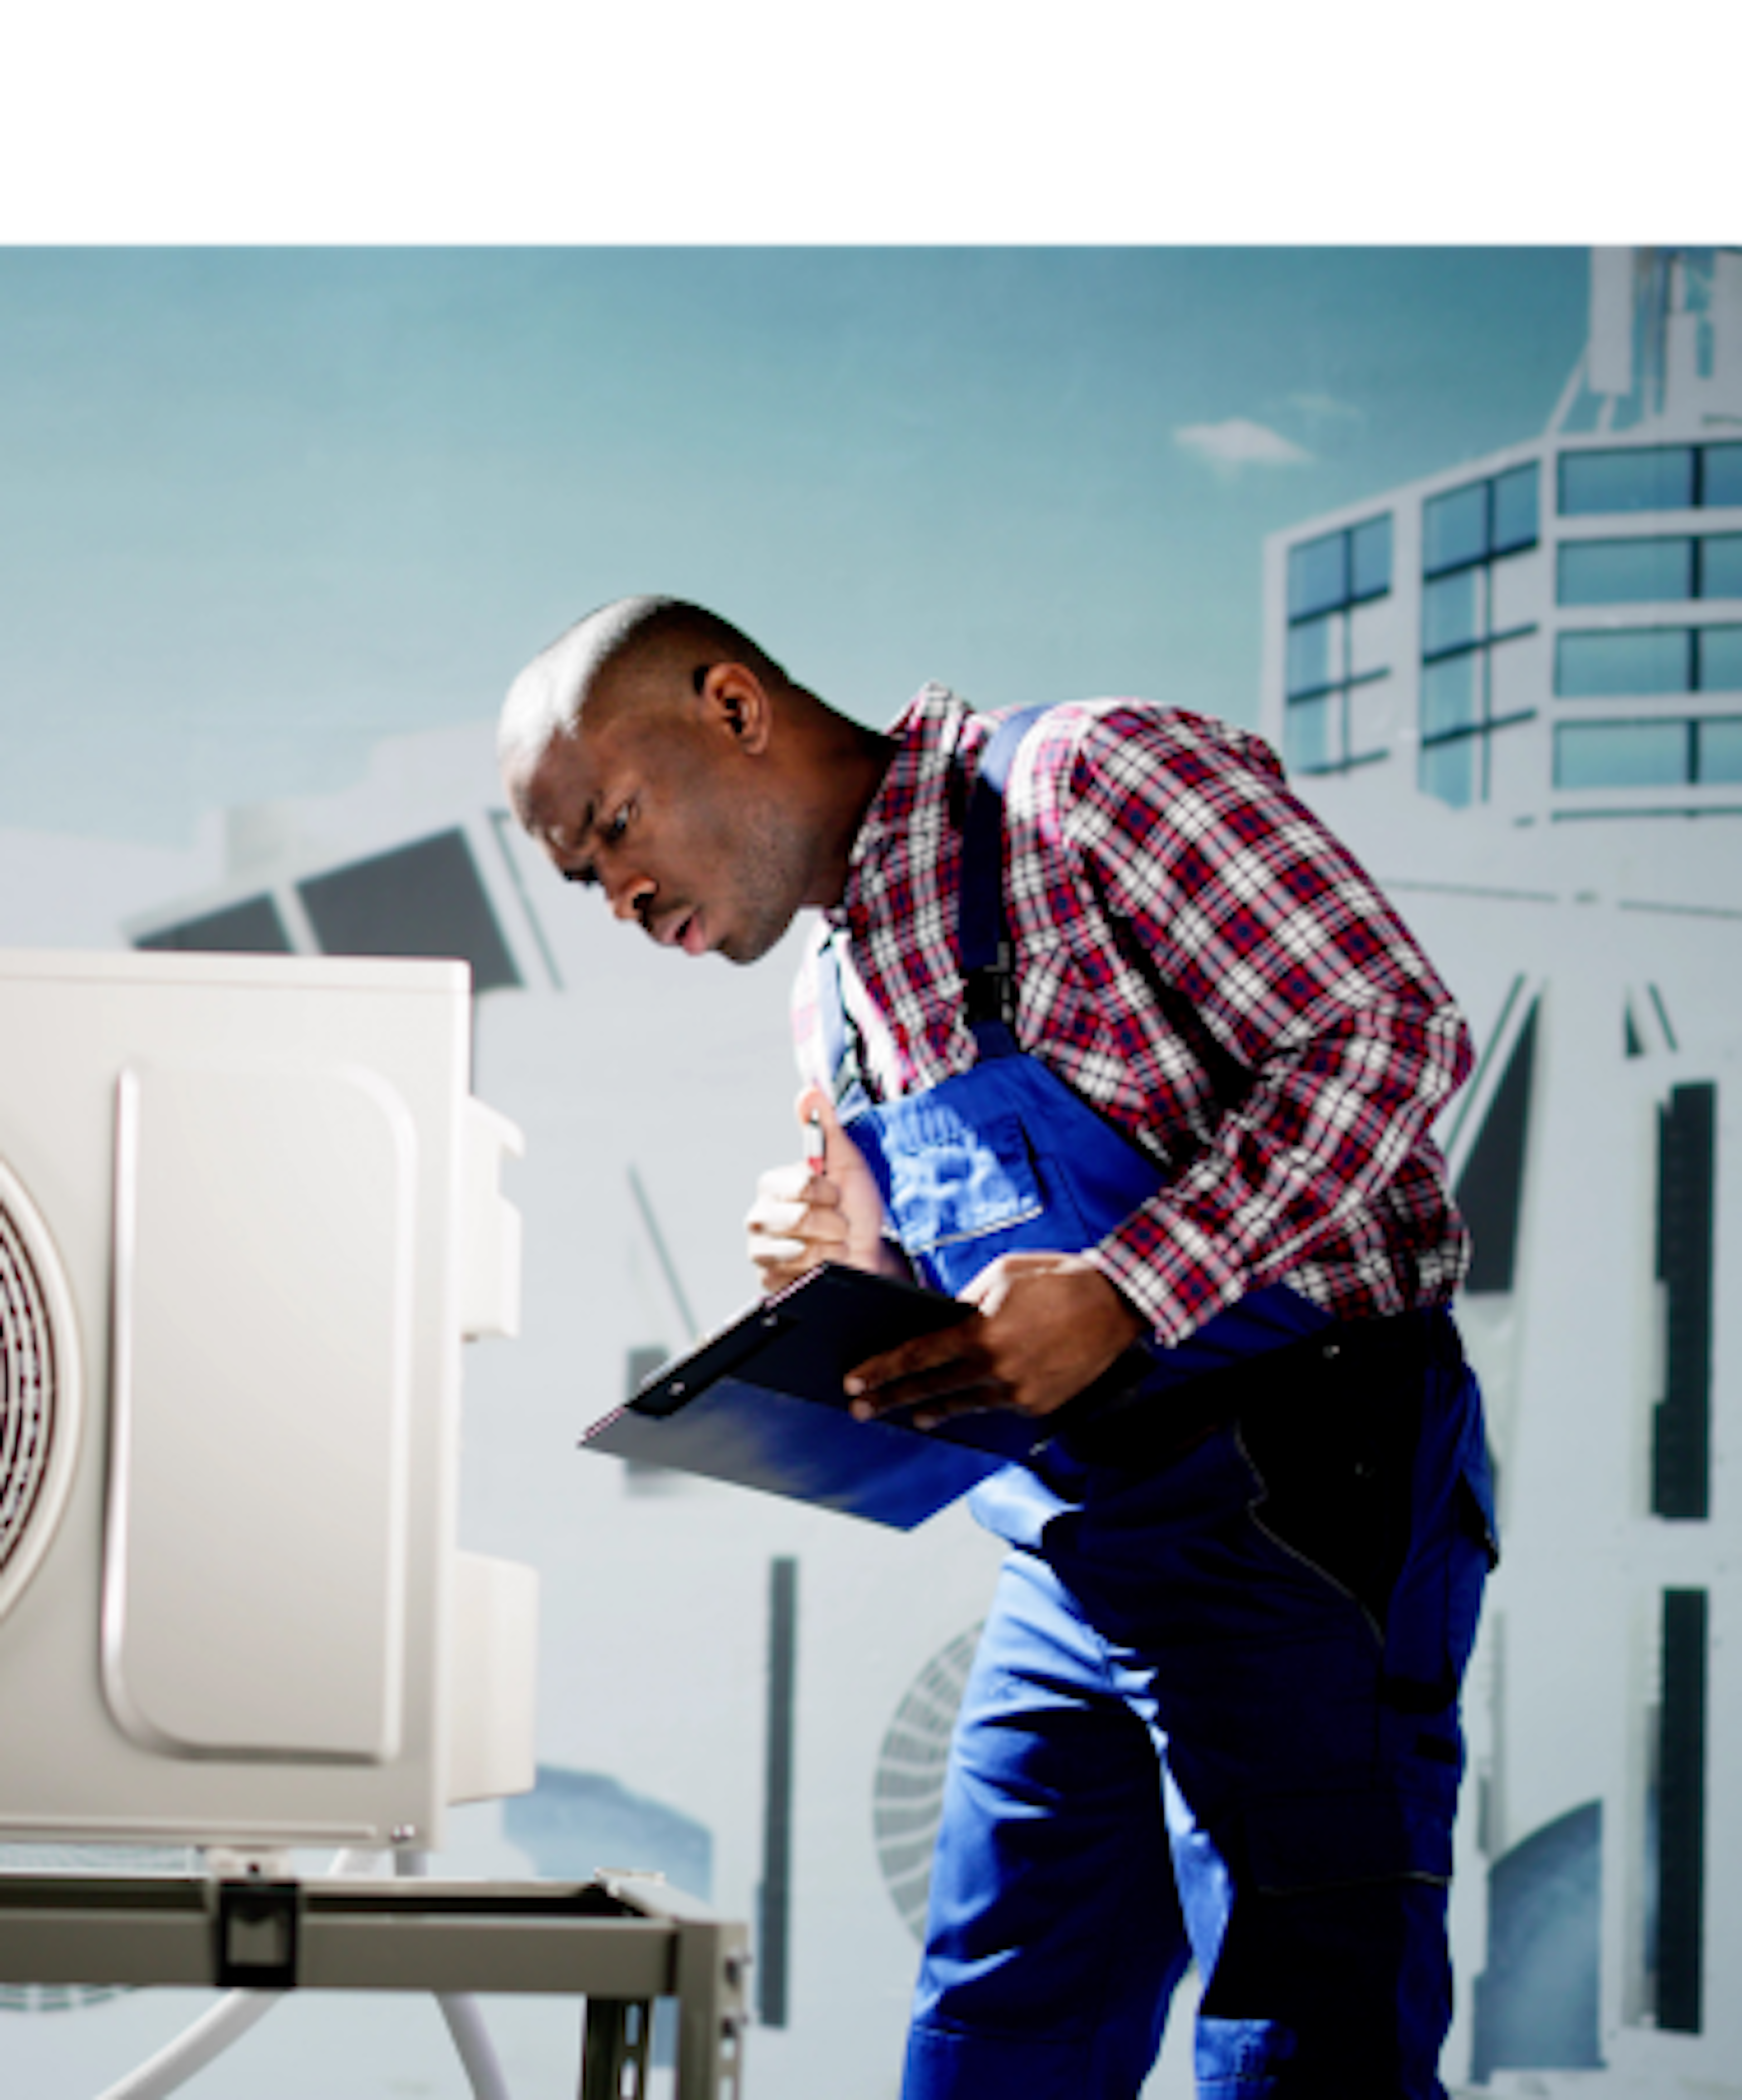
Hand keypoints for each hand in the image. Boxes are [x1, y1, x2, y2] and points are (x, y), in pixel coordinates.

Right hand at [745, 1087, 903, 1293]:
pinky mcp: (767, 1282)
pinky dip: (819, 1273)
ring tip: (833, 1247)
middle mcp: (759, 1217)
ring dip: (832, 1250)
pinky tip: (822, 1268)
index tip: (839, 1197)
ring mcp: (760, 1252)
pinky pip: (796, 1278)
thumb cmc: (855, 1208)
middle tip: (839, 1225)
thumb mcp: (846, 1164)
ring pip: (802, 1251)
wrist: (866, 1256)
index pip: (803, 1186)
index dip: (831, 1193)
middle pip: (801, 1219)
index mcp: (773, 1185)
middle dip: (835, 1224)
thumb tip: (810, 1091)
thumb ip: (826, 1128)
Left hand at [845, 1252, 1147, 1426]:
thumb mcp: (1000, 1276)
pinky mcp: (1039, 1405)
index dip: (882, 1370)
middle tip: (862, 1408)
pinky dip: (979, 1402)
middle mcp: (997, 1368)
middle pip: (932, 1388)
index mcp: (982, 1332)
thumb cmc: (1055, 1279)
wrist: (1114, 1304)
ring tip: (911, 1415)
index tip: (854, 1381)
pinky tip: (962, 1403)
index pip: (918, 1356)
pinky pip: (998, 1406)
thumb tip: (939, 1326)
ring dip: (933, 1408)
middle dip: (891, 1398)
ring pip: (964, 1403)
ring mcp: (1020, 1392)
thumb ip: (964, 1305)